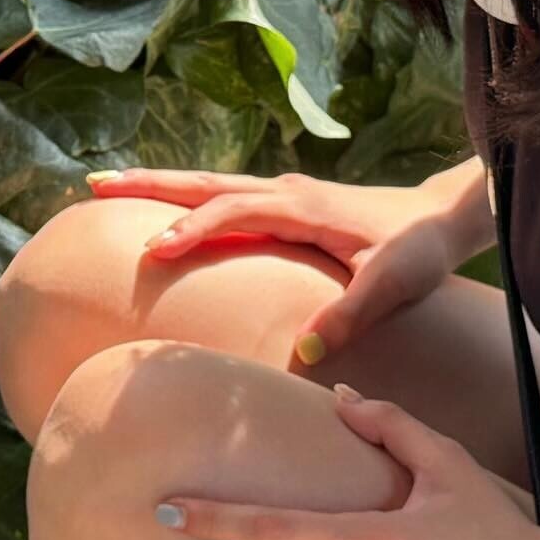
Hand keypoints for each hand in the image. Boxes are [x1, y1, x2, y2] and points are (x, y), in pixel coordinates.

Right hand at [88, 166, 464, 365]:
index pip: (230, 213)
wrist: (444, 216)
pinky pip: (227, 198)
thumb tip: (301, 354)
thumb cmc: (419, 250)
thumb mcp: (391, 286)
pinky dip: (191, 199)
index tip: (152, 251)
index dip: (190, 230)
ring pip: (211, 186)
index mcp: (300, 207)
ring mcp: (285, 195)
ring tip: (114, 188)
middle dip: (149, 184)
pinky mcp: (289, 205)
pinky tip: (174, 213)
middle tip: (95, 186)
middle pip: (204, 185)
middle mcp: (285, 193)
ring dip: (163, 186)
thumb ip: (347, 317)